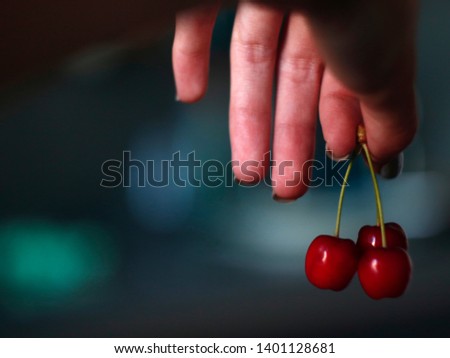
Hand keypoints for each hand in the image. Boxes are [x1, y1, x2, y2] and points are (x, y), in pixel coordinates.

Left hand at [172, 0, 417, 199]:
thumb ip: (391, 115)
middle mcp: (316, 0)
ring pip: (253, 59)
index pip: (344, 81)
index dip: (334, 124)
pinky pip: (199, 19)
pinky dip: (192, 57)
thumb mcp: (387, 71)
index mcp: (358, 21)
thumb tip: (386, 154)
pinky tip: (190, 94)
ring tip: (247, 170)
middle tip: (284, 185)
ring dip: (247, 120)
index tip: (327, 161)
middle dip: (291, 139)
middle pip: (297, 81)